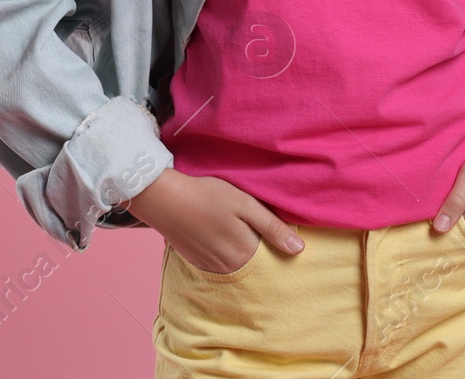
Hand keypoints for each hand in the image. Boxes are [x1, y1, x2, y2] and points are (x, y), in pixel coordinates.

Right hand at [126, 168, 303, 273]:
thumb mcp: (245, 205)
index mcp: (245, 252)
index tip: (272, 226)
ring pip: (238, 262)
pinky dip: (224, 251)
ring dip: (241, 249)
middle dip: (260, 246)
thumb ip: (272, 228)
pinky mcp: (198, 263)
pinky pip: (220, 263)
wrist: (165, 200)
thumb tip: (299, 250)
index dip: (275, 240)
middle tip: (249, 222)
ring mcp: (212, 267)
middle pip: (255, 261)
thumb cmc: (207, 196)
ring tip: (233, 226)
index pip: (272, 255)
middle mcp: (230, 267)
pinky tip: (218, 233)